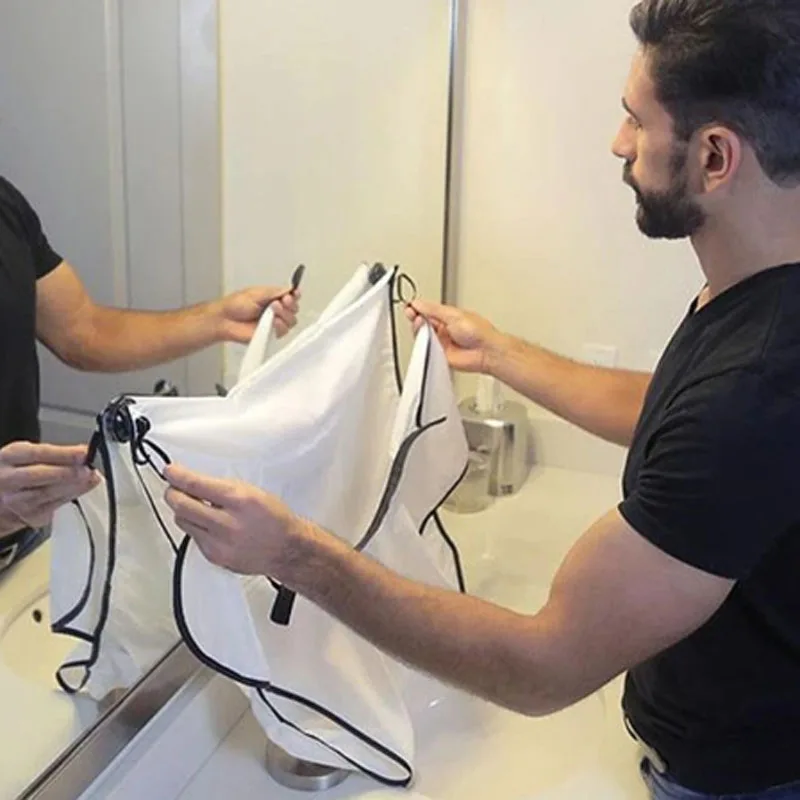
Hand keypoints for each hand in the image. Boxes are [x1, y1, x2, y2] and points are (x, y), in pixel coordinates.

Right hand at [0, 442, 100, 536]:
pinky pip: (55, 507)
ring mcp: (17, 501)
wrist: (1, 498)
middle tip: (87, 470)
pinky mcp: (29, 517)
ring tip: (90, 477)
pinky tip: (81, 488)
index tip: (83, 453)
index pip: (37, 454)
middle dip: (67, 473)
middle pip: (39, 476)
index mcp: (9, 457)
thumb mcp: (29, 455)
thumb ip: (54, 453)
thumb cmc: (18, 471)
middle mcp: (9, 480)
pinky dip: (71, 496)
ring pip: (48, 494)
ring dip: (74, 486)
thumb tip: (83, 454)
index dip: (62, 454)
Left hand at [163, 464, 311, 579]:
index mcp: (239, 500)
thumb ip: (222, 487)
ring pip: (182, 521)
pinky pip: (192, 537)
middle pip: (182, 505)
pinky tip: (209, 525)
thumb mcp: (253, 492)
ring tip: (194, 507)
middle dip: (173, 493)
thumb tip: (195, 481)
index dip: (177, 476)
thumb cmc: (273, 519)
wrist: (286, 549)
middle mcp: (228, 523)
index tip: (170, 471)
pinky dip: (196, 528)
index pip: (196, 485)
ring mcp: (219, 543)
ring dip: (183, 511)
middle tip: (173, 488)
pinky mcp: (214, 557)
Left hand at [215, 285, 300, 343]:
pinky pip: (283, 331)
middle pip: (294, 309)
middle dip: (290, 304)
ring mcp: (274, 323)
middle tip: (283, 301)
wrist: (225, 319)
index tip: (294, 293)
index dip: (295, 295)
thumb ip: (274, 292)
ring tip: (273, 310)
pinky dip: (280, 326)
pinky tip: (273, 322)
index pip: (291, 296)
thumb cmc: (235, 305)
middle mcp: (276, 311)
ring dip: (284, 314)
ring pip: (291, 321)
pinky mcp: (271, 335)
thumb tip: (289, 289)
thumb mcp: (256, 293)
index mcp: (273, 298)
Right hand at [405, 299, 503, 373]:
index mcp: (447, 316)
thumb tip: (418, 303)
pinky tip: (424, 340)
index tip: (410, 307)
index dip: (418, 309)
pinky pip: (426, 350)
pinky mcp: (440, 355)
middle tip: (413, 315)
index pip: (427, 311)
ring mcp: (441, 342)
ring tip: (421, 325)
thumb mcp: (452, 314)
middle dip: (416, 318)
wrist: (485, 351)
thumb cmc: (478, 332)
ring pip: (423, 336)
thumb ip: (432, 309)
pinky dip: (423, 345)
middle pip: (422, 323)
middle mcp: (443, 329)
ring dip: (419, 331)